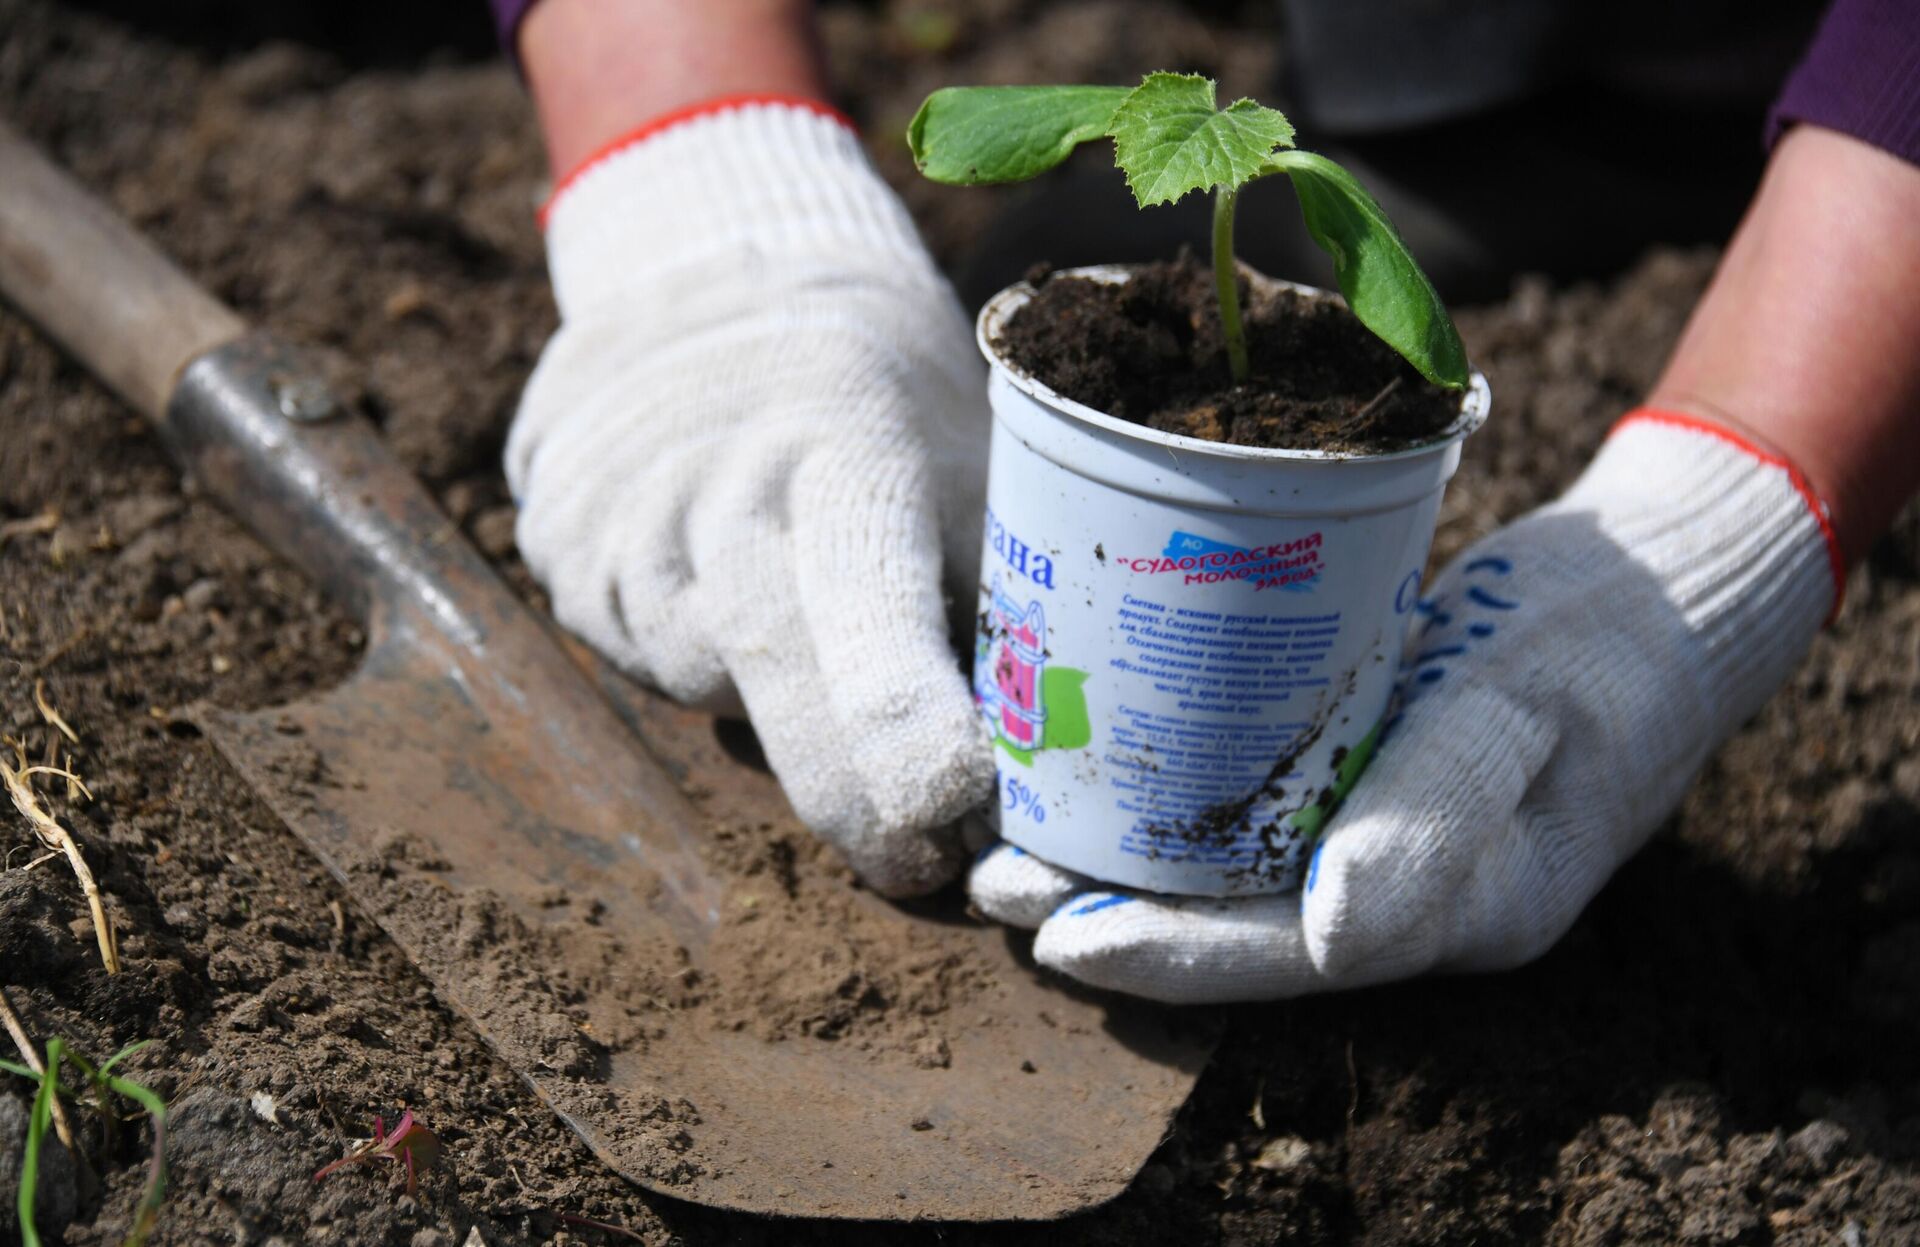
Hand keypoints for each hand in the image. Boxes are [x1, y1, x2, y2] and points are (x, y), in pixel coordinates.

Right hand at [507, 100, 993, 895]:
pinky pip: (637, 652)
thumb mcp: (967, 468)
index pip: (867, 602)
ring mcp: (617, 515)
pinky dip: (696, 655)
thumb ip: (993, 606)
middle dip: (849, 791)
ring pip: (699, 677)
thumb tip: (1042, 775)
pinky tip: (726, 583)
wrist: (716, 277)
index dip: (905, 720)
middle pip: (770, 670)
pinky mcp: (554, 545)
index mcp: (845, 449)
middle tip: (917, 864)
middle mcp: (716, 482)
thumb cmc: (887, 402)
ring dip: (769, 703)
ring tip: (805, 612)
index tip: (952, 805)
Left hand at [970, 414, 1839, 1000]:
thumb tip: (1333, 937)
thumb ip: (1444, 809)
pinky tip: (1089, 759)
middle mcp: (1407, 889)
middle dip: (1111, 913)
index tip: (1060, 936)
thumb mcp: (1532, 705)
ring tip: (1006, 834)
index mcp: (1465, 905)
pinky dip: (1170, 793)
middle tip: (993, 880)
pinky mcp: (1364, 767)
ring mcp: (1383, 830)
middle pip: (1236, 925)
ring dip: (1119, 859)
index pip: (1291, 954)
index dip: (1171, 956)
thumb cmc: (1609, 635)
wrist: (1664, 582)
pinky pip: (1254, 803)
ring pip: (1231, 872)